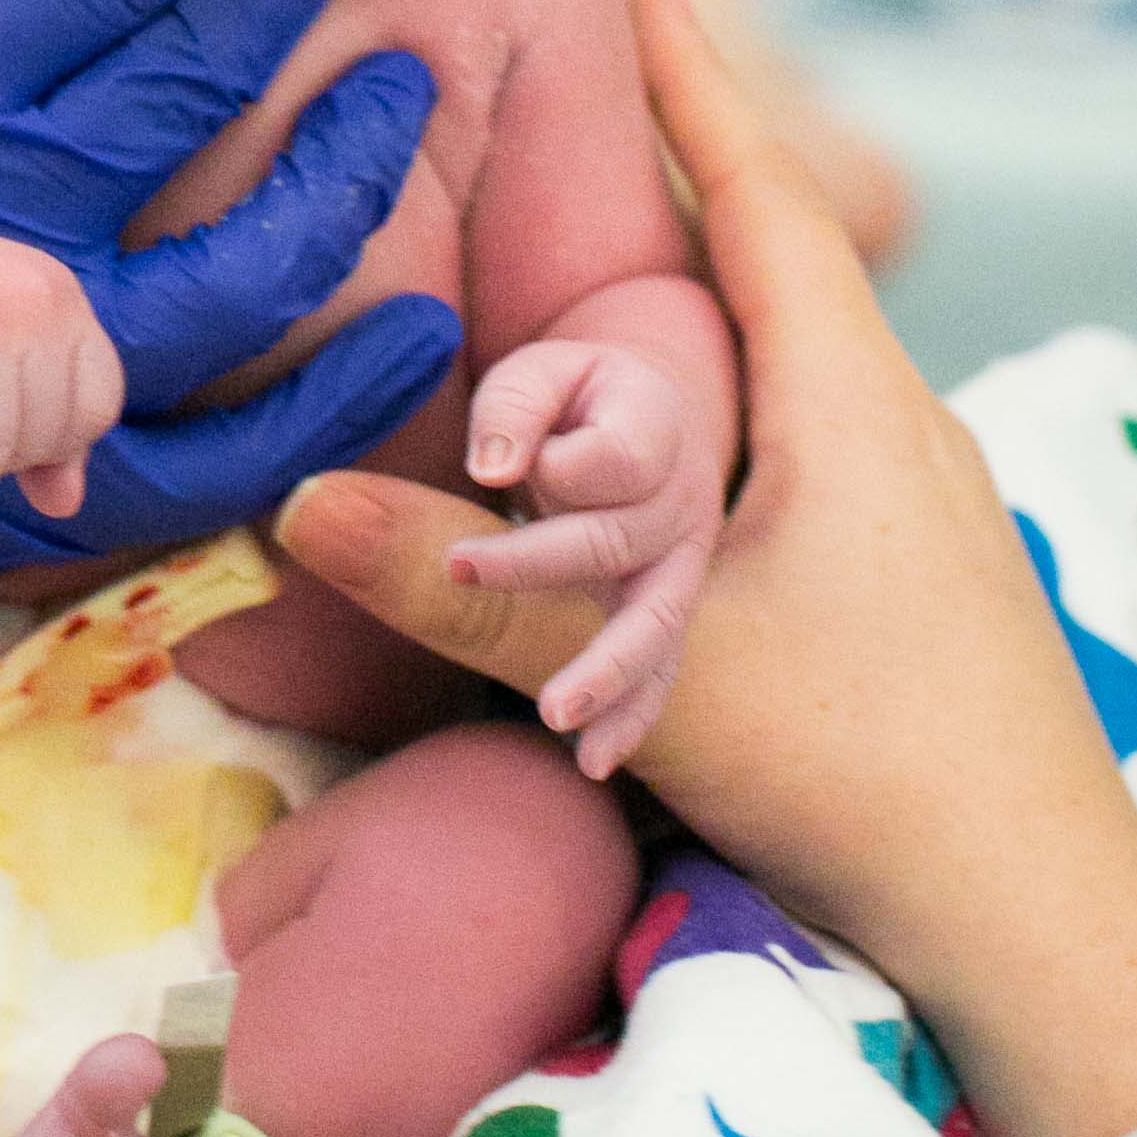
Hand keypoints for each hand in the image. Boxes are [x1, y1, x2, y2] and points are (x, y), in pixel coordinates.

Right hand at [271, 0, 1136, 1136]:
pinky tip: (685, 454)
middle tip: (589, 117)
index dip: (699, 91)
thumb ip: (469, 591)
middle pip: (785, 267)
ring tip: (612, 273)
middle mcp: (903, 427)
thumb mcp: (643, 672)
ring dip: (712, 306)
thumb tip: (298, 504)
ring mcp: (927, 505)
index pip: (766, 200)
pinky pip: (813, 436)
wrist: (1038, 925)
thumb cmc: (862, 772)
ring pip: (801, 362)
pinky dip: (736, 400)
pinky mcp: (925, 577)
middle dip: (691, 183)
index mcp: (851, 402)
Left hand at [458, 338, 722, 779]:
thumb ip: (513, 411)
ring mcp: (678, 567)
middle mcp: (681, 501)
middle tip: (455, 566)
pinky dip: (628, 718)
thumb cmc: (572, 399)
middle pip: (615, 541)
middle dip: (535, 560)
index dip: (556, 462)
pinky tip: (591, 761)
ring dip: (605, 672)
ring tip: (554, 713)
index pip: (615, 457)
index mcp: (657, 426)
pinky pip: (656, 674)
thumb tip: (494, 469)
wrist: (641, 420)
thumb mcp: (538, 376)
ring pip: (653, 625)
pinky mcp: (662, 615)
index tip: (493, 465)